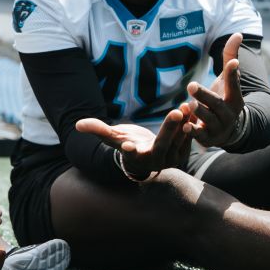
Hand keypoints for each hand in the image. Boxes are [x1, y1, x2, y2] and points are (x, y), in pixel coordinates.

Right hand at [76, 107, 191, 179]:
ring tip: (186, 106)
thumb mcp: (113, 137)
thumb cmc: (127, 143)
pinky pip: (188, 139)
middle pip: (162, 146)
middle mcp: (154, 163)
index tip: (127, 145)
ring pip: (179, 141)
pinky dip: (190, 123)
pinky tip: (191, 108)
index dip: (129, 151)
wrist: (147, 153)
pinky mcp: (183, 154)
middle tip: (175, 113)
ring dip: (184, 124)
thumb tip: (78, 124)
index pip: (131, 156)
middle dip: (168, 130)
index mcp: (135, 159)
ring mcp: (170, 160)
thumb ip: (98, 130)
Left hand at [184, 33, 245, 146]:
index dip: (233, 73)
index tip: (233, 63)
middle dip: (204, 95)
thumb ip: (230, 57)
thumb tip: (238, 33)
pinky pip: (200, 136)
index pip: (234, 84)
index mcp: (235, 98)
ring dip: (199, 112)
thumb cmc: (225, 98)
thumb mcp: (228, 80)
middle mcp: (228, 113)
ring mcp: (219, 127)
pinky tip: (185, 126)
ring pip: (207, 119)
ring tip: (189, 105)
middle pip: (216, 103)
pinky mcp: (208, 139)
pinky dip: (193, 132)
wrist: (230, 131)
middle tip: (192, 85)